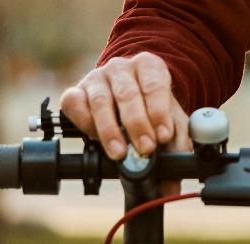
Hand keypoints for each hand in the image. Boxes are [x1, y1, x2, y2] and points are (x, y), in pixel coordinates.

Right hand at [61, 52, 192, 192]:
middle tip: (145, 149)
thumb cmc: (150, 107)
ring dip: (110, 130)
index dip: (159, 111)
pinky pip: (74, 103)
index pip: (154, 85)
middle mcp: (121, 68)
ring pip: (100, 100)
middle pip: (128, 94)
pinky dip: (84, 122)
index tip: (163, 135)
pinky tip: (94, 138)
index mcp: (149, 66)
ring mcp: (96, 77)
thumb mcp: (169, 120)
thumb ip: (175, 146)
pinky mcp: (75, 91)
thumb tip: (172, 183)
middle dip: (137, 124)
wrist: (128, 98)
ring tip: (119, 153)